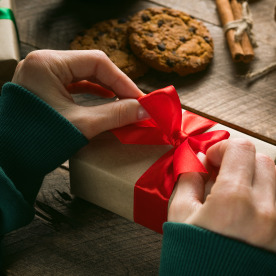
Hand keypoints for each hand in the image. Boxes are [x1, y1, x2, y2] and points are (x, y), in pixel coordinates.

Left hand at [12, 50, 149, 138]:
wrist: (8, 163)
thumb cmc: (38, 141)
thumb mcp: (82, 125)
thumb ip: (116, 114)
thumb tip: (145, 110)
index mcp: (48, 63)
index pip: (97, 62)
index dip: (123, 80)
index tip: (139, 99)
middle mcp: (43, 63)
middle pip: (90, 66)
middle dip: (115, 85)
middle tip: (134, 102)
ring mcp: (41, 75)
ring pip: (83, 75)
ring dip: (105, 88)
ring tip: (123, 101)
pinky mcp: (43, 89)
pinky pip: (73, 85)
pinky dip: (92, 93)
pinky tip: (105, 99)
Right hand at [168, 138, 275, 251]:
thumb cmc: (192, 259)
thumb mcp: (180, 214)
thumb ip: (188, 179)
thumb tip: (197, 161)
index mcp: (233, 201)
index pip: (241, 149)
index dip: (222, 147)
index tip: (211, 158)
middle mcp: (265, 211)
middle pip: (262, 159)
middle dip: (239, 159)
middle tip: (220, 172)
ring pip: (274, 178)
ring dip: (252, 174)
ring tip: (232, 188)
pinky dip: (262, 192)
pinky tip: (244, 204)